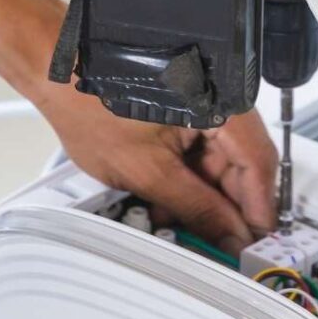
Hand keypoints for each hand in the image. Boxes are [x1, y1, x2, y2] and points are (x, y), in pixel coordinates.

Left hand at [40, 80, 277, 253]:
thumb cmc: (91, 103)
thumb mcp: (148, 172)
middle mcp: (221, 98)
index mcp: (221, 104)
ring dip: (205, 195)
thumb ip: (197, 209)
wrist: (58, 75)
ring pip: (223, 160)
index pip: (258, 164)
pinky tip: (168, 198)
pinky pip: (203, 148)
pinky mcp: (190, 108)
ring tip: (177, 220)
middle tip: (217, 243)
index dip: (257, 210)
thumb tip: (230, 235)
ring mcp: (207, 101)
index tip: (252, 243)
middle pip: (244, 163)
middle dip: (227, 207)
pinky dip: (190, 175)